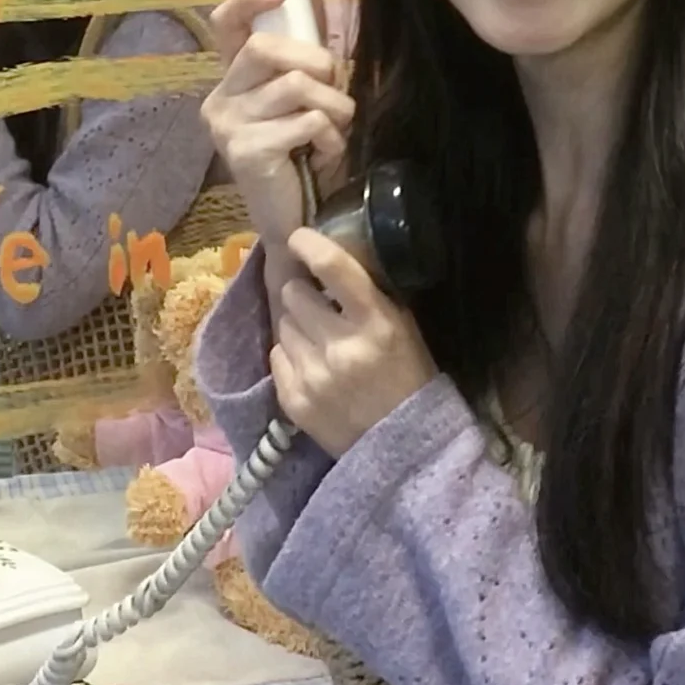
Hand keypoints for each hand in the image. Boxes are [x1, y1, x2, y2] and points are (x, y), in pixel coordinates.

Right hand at [203, 0, 354, 246]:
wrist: (292, 220)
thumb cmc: (301, 157)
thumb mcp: (299, 103)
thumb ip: (300, 66)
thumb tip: (316, 13)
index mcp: (231, 80)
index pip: (226, 24)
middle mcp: (220, 99)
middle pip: (266, 49)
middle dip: (316, 63)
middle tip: (333, 91)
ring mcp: (228, 126)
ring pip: (295, 85)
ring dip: (333, 106)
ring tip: (333, 130)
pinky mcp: (246, 151)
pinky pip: (306, 121)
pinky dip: (330, 136)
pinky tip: (323, 155)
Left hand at [270, 227, 437, 458]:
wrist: (402, 448)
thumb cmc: (408, 377)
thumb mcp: (403, 327)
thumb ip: (370, 294)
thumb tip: (332, 258)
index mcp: (377, 323)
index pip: (335, 268)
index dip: (311, 244)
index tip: (299, 236)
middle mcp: (341, 347)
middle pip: (295, 294)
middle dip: (305, 294)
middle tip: (320, 305)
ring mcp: (313, 376)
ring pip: (283, 324)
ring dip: (297, 325)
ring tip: (319, 340)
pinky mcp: (293, 400)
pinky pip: (276, 356)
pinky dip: (291, 355)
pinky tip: (313, 366)